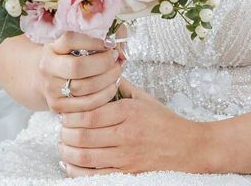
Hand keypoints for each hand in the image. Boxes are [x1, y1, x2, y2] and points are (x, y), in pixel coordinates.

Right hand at [36, 31, 123, 114]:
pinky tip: (112, 86)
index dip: (93, 41)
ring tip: (117, 71)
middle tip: (116, 58)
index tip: (110, 43)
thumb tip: (120, 48)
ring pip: (84, 87)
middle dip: (104, 63)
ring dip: (108, 79)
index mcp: (51, 46)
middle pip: (78, 67)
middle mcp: (47, 67)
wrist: (49, 77)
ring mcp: (50, 88)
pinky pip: (87, 104)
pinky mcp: (57, 106)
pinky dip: (105, 95)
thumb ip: (102, 37)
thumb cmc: (71, 56)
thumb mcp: (80, 42)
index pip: (70, 40)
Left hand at [58, 78, 206, 175]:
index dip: (70, 116)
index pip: (88, 115)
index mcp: (128, 112)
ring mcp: (126, 157)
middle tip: (61, 130)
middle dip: (65, 134)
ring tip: (64, 146)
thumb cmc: (165, 122)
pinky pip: (94, 176)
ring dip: (67, 152)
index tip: (65, 114)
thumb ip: (121, 86)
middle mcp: (125, 135)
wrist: (189, 147)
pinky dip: (77, 171)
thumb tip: (100, 75)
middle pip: (82, 136)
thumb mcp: (144, 98)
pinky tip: (71, 165)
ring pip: (84, 157)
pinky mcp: (127, 174)